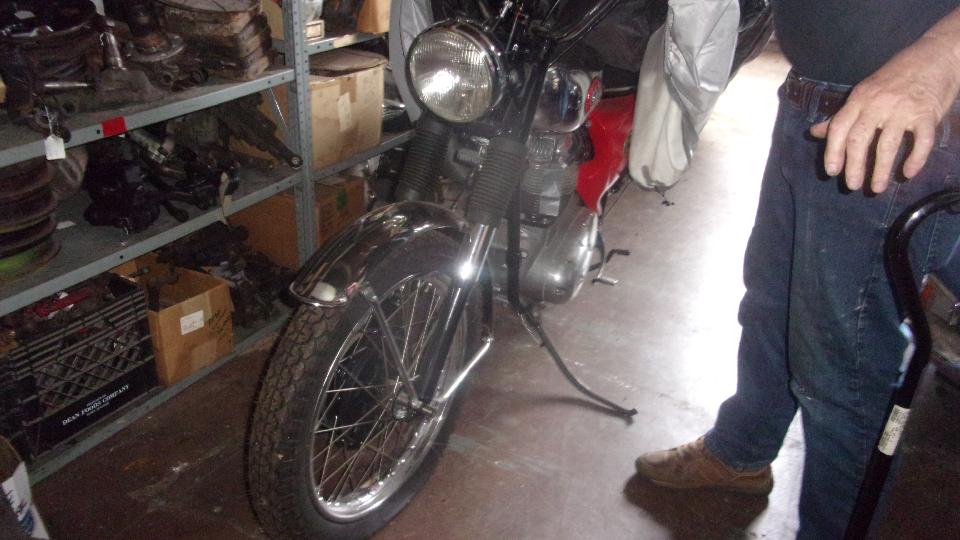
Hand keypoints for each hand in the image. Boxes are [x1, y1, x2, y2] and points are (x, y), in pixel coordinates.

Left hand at [809, 34, 959, 192]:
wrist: (937, 54)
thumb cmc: (897, 75)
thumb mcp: (865, 91)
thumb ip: (842, 115)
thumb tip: (814, 132)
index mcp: (860, 98)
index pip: (839, 127)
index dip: (833, 151)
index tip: (832, 172)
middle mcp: (879, 103)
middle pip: (860, 139)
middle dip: (854, 166)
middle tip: (852, 186)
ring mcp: (904, 108)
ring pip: (888, 144)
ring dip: (881, 170)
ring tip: (876, 188)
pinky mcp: (928, 113)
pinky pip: (922, 140)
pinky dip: (916, 159)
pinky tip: (908, 173)